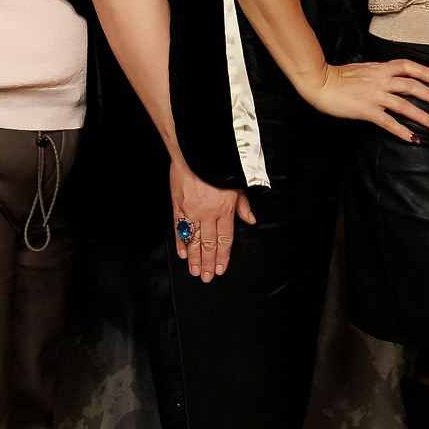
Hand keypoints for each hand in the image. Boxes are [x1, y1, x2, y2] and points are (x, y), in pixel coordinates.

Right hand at [170, 159, 254, 281]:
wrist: (194, 152)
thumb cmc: (216, 165)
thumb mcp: (236, 184)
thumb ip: (242, 205)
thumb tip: (251, 220)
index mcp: (224, 209)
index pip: (224, 240)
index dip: (222, 257)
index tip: (220, 269)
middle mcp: (207, 213)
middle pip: (208, 244)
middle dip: (208, 263)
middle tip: (206, 277)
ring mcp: (191, 211)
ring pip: (194, 240)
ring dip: (194, 258)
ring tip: (194, 271)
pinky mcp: (178, 206)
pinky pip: (179, 229)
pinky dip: (181, 243)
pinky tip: (183, 253)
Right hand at [308, 57, 428, 138]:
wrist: (320, 82)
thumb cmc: (338, 77)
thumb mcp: (363, 69)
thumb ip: (378, 73)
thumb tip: (391, 79)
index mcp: (380, 68)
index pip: (408, 66)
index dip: (427, 72)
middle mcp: (380, 80)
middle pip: (413, 85)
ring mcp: (374, 95)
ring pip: (405, 104)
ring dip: (423, 115)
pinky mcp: (366, 110)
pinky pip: (388, 121)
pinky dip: (402, 131)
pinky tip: (412, 138)